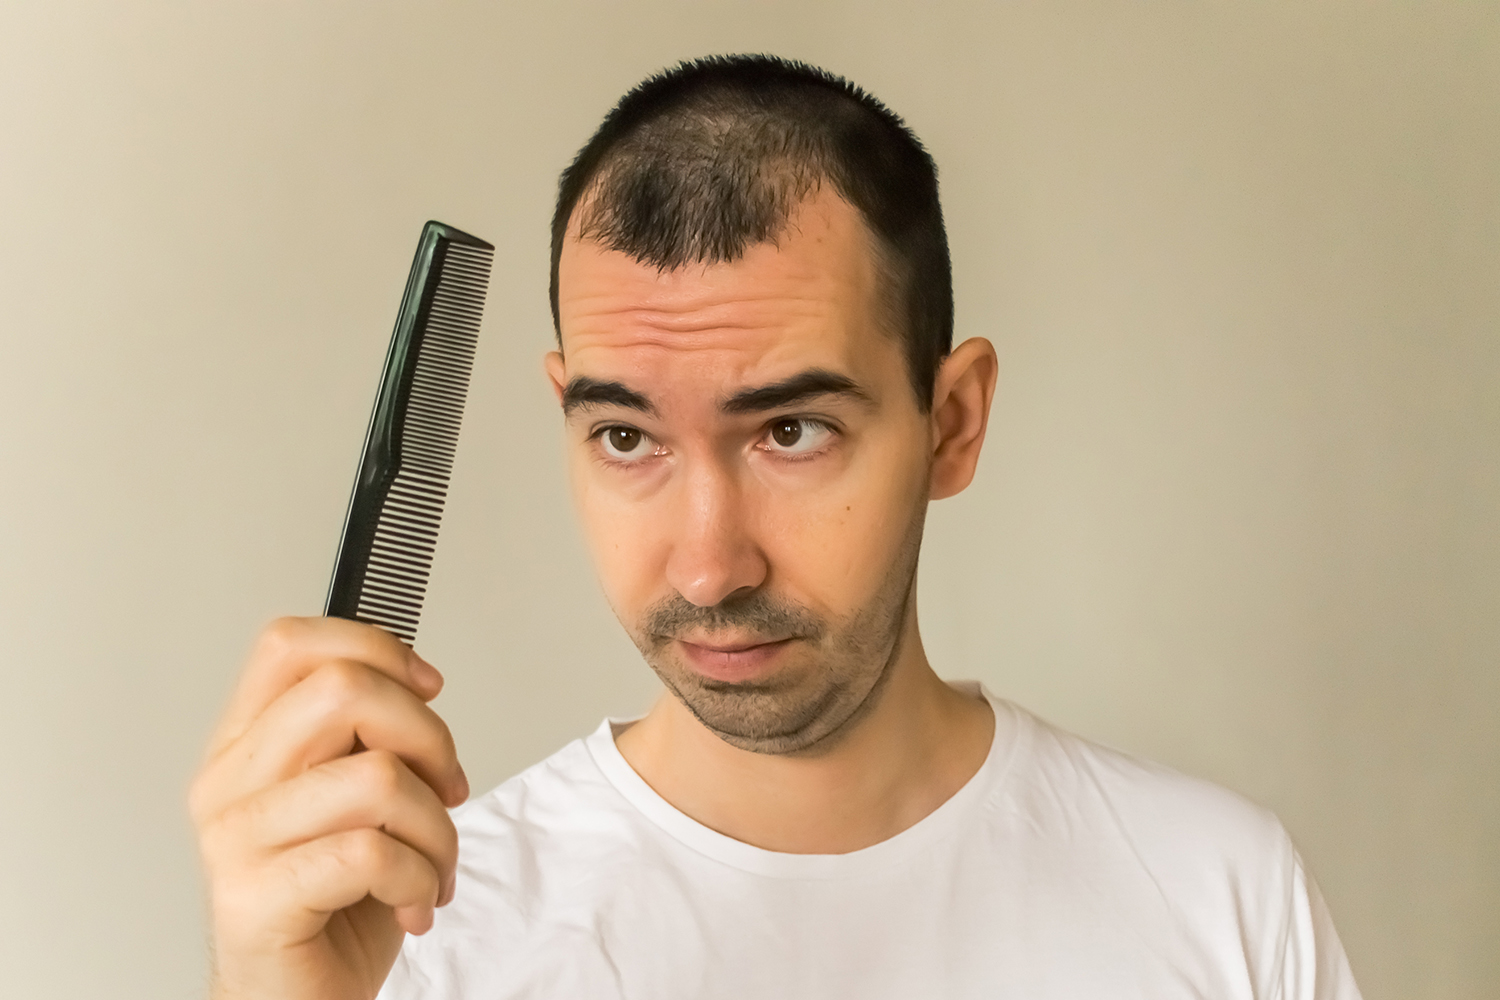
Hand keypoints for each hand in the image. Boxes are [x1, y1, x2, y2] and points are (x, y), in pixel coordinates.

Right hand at [189, 617, 468, 999]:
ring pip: (377, 777)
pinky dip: (420, 879)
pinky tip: (411, 902)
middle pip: (343, 689)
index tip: (427, 688)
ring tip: (432, 864)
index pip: (290, 643)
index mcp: (245, 743)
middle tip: (447, 789)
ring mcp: (236, 840)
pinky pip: (371, 854)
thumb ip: (367, 737)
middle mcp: (228, 782)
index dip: (375, 647)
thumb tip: (416, 688)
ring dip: (438, 828)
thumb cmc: (335, 902)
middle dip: (428, 736)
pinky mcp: (255, 899)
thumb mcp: (355, 798)